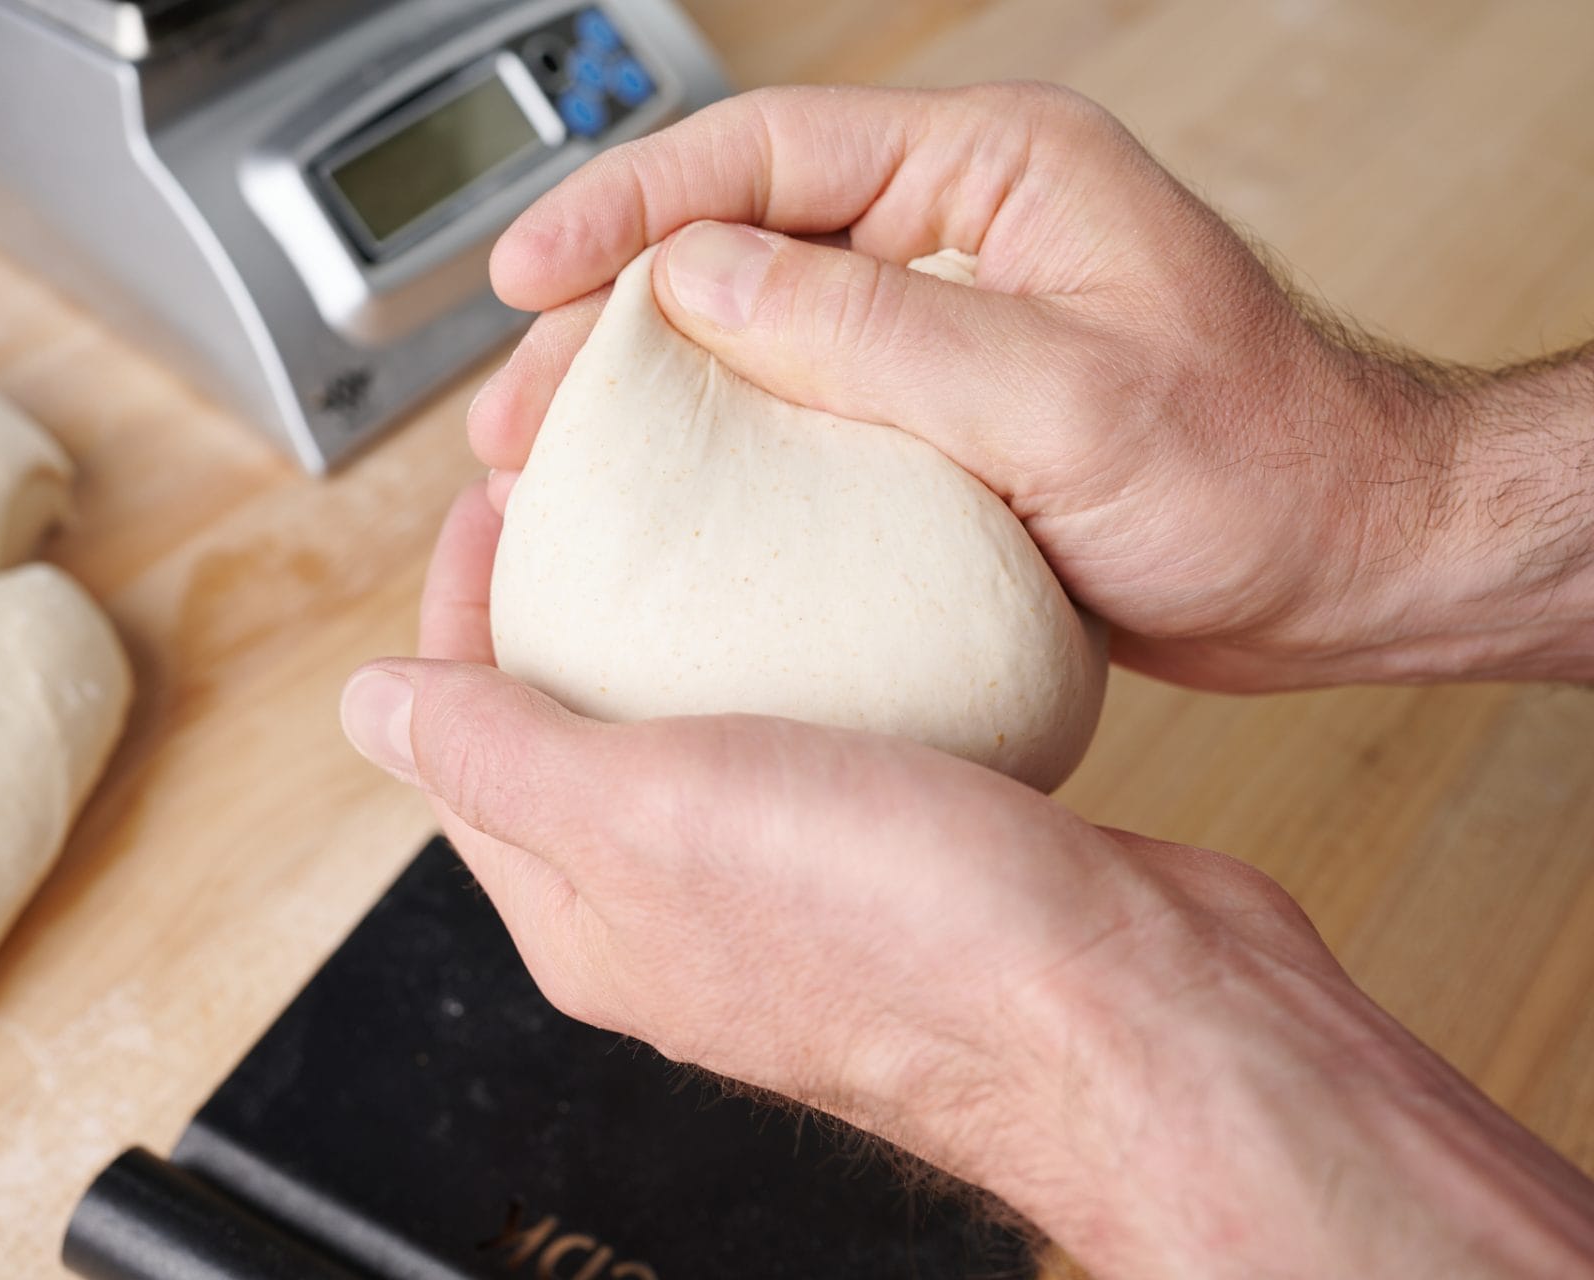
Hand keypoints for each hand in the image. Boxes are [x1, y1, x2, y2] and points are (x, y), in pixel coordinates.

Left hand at [339, 488, 1593, 1278]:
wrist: (1136, 1011)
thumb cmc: (911, 939)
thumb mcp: (652, 816)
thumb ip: (498, 756)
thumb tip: (364, 709)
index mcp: (590, 914)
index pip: (469, 740)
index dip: (464, 606)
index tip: (493, 495)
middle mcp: (677, 909)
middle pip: (574, 728)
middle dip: (568, 602)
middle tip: (597, 487)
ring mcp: (787, 883)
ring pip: (696, 724)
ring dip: (684, 622)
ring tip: (703, 517)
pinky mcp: (893, 850)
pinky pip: (809, 728)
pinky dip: (797, 652)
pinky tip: (830, 593)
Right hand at [471, 84, 1593, 688]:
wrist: (1345, 571)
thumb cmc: (1261, 470)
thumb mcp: (1067, 398)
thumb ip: (878, 335)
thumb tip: (700, 282)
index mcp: (990, 174)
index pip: (765, 155)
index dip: (627, 208)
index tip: (527, 271)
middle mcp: (951, 238)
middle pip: (732, 244)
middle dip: (610, 322)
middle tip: (519, 413)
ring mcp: (938, 332)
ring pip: (749, 339)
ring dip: (648, 399)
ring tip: (555, 469)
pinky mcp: (934, 424)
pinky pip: (796, 421)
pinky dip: (719, 461)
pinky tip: (664, 512)